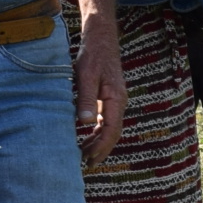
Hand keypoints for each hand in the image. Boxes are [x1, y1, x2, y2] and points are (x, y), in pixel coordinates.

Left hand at [74, 19, 125, 164]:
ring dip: (100, 142)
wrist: (102, 39)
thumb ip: (86, 99)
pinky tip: (89, 137)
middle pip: (113, 133)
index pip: (111, 130)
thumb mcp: (86, 75)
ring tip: (86, 154)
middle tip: (86, 163)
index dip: (101, 146)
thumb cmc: (93, 55)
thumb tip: (84, 124)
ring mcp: (115, 100)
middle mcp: (119, 102)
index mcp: (116, 99)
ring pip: (110, 128)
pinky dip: (98, 131)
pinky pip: (106, 120)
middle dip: (101, 149)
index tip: (89, 158)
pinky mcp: (110, 97)